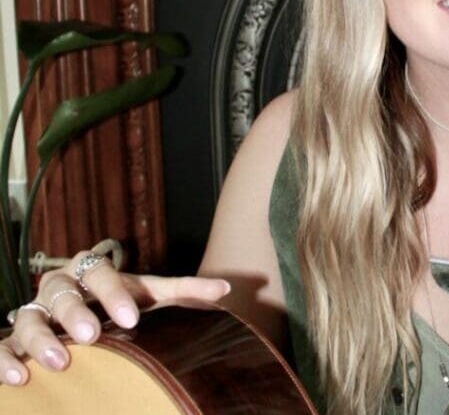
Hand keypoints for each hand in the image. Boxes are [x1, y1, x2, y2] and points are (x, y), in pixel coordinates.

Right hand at [0, 250, 230, 385]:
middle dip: (75, 313)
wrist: (82, 317)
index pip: (101, 273)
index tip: (133, 320)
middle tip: (92, 337)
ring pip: (26, 319)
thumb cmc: (120, 304)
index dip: (114, 294)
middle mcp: (59, 288)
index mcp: (92, 271)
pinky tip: (17, 380)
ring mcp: (32, 313)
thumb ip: (184, 292)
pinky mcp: (13, 342)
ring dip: (40, 339)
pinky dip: (3, 361)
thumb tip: (225, 289)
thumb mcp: (151, 295)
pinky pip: (0, 347)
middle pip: (60, 293)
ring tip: (59, 362)